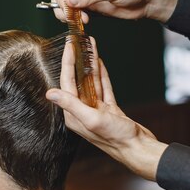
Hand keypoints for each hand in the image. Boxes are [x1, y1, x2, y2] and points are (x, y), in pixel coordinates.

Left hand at [45, 37, 167, 180]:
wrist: (138, 149)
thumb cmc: (116, 138)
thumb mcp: (92, 119)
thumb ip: (71, 105)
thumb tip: (50, 93)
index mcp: (74, 114)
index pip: (67, 82)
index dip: (67, 62)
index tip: (69, 45)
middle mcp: (82, 111)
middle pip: (77, 79)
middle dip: (78, 59)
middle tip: (78, 40)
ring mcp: (96, 109)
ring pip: (91, 81)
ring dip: (90, 63)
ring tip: (90, 46)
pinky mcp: (109, 109)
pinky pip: (103, 87)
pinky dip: (101, 74)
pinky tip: (99, 63)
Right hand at [49, 0, 179, 23]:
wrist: (147, 0)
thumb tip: (68, 0)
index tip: (70, 12)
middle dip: (64, 7)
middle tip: (75, 18)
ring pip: (64, 3)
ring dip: (68, 14)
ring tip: (82, 21)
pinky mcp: (88, 4)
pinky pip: (73, 12)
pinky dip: (74, 19)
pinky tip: (84, 22)